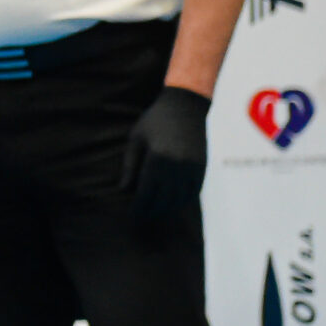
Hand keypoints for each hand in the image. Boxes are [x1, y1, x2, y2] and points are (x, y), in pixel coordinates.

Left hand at [120, 85, 210, 220]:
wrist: (185, 106)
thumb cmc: (154, 121)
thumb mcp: (136, 139)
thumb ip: (130, 165)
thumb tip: (124, 189)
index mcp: (157, 160)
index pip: (146, 193)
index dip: (139, 208)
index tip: (132, 216)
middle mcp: (176, 167)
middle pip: (163, 199)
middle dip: (152, 211)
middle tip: (142, 219)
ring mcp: (191, 168)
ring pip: (179, 198)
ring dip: (168, 209)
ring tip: (156, 214)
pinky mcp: (201, 167)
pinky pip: (193, 191)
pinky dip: (183, 200)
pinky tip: (173, 203)